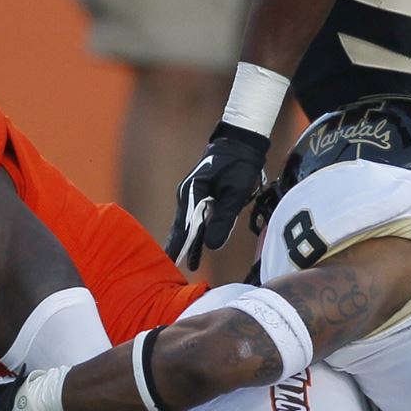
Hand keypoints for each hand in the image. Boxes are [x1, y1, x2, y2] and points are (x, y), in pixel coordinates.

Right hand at [166, 122, 269, 270]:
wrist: (239, 142)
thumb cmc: (239, 165)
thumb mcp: (235, 194)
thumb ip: (223, 220)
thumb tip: (211, 246)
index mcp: (192, 194)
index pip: (184, 228)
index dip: (178, 247)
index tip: (171, 264)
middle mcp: (187, 195)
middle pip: (181, 227)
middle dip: (179, 247)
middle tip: (174, 268)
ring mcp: (190, 194)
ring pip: (187, 223)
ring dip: (188, 241)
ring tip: (189, 261)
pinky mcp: (198, 193)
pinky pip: (194, 216)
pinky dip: (195, 230)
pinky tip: (197, 241)